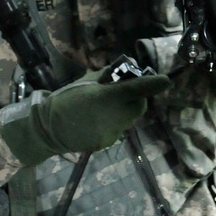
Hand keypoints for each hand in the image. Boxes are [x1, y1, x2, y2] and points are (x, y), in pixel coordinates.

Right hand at [1, 71, 170, 165]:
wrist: (49, 128)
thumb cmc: (66, 99)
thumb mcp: (86, 82)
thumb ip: (107, 78)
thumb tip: (125, 74)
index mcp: (108, 96)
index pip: (137, 88)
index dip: (153, 84)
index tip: (166, 80)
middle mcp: (115, 115)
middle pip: (139, 105)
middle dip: (137, 97)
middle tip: (124, 91)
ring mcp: (114, 131)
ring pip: (130, 118)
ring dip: (125, 109)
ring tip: (106, 105)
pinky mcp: (109, 142)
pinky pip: (119, 128)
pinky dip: (114, 121)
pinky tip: (98, 119)